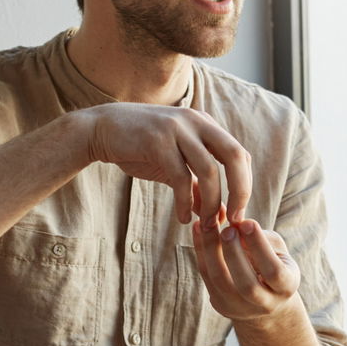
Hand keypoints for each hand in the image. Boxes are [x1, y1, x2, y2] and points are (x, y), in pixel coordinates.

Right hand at [81, 104, 250, 224]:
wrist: (101, 130)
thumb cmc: (139, 147)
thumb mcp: (173, 164)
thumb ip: (195, 183)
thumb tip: (213, 212)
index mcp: (204, 124)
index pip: (240, 154)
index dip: (244, 184)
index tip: (237, 212)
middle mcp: (196, 122)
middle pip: (235, 156)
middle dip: (240, 191)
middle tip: (234, 218)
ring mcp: (177, 129)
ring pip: (209, 170)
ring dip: (212, 202)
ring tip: (206, 223)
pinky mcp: (157, 142)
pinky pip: (181, 178)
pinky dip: (185, 202)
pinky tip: (182, 218)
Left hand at [190, 217, 299, 322]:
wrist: (265, 296)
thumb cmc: (274, 262)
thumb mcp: (277, 250)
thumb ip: (263, 238)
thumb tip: (237, 225)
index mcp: (285, 288)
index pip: (273, 271)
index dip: (259, 247)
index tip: (247, 222)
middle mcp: (265, 304)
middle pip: (246, 284)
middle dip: (234, 253)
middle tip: (227, 229)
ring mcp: (240, 308)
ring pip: (220, 281)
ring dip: (211, 250)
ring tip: (206, 224)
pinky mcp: (220, 304)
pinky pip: (207, 277)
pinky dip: (200, 251)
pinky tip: (199, 229)